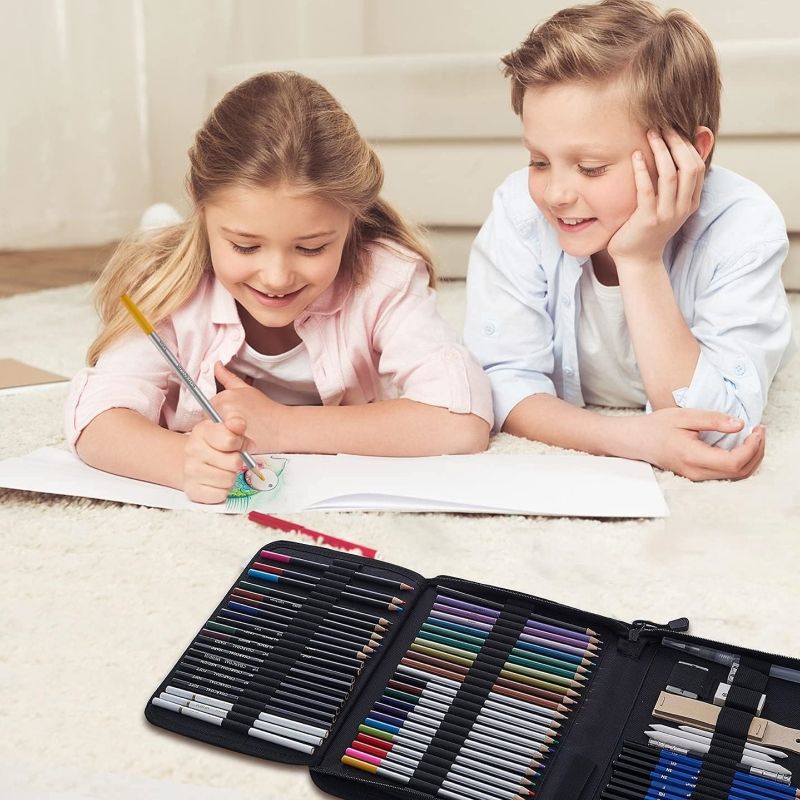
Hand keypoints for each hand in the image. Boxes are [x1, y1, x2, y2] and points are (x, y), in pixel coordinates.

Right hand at [183, 415, 254, 502]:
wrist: (195, 461)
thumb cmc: (217, 443)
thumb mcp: (227, 426)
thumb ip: (236, 422)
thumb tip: (239, 425)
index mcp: (202, 431)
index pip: (230, 440)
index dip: (240, 443)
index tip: (237, 443)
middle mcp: (192, 450)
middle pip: (234, 462)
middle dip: (237, 461)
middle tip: (230, 458)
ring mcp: (190, 471)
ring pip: (228, 479)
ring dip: (231, 476)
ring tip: (223, 469)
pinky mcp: (192, 490)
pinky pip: (220, 494)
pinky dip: (223, 490)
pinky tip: (217, 481)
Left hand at [211, 362, 283, 451]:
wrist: (282, 427)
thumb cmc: (266, 410)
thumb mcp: (246, 389)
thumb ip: (227, 377)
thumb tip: (216, 365)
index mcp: (223, 397)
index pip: (207, 408)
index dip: (217, 414)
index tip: (228, 417)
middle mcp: (223, 410)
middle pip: (208, 421)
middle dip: (217, 424)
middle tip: (234, 425)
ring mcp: (226, 425)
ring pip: (213, 433)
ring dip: (221, 434)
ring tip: (237, 433)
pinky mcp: (231, 441)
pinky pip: (219, 444)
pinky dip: (226, 445)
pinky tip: (238, 441)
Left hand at [607, 128, 705, 266]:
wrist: (637, 260)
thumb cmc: (647, 229)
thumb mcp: (667, 205)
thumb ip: (673, 184)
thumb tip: (675, 156)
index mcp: (690, 202)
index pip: (697, 166)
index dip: (688, 145)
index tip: (674, 129)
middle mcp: (682, 208)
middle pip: (689, 167)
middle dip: (677, 143)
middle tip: (662, 126)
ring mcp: (666, 214)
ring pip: (671, 175)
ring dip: (661, 151)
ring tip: (650, 134)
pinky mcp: (647, 220)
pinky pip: (647, 190)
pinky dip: (642, 170)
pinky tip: (634, 156)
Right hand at [624, 408, 764, 480]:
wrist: (635, 440)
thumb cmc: (657, 427)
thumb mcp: (684, 416)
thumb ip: (713, 420)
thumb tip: (740, 425)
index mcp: (692, 456)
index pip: (734, 461)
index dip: (752, 447)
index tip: (756, 429)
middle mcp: (695, 473)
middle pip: (740, 473)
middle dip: (757, 452)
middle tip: (759, 431)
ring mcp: (696, 477)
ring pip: (736, 477)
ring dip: (751, 458)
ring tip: (754, 438)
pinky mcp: (697, 476)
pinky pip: (727, 475)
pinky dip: (741, 462)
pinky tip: (742, 447)